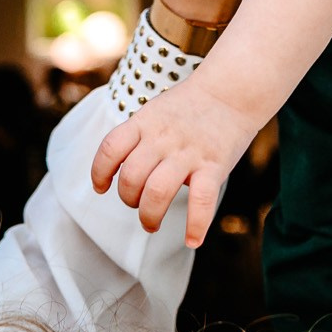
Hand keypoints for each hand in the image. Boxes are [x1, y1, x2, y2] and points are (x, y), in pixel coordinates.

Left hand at [89, 81, 255, 247]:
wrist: (231, 92)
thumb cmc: (189, 108)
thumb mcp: (155, 112)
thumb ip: (138, 138)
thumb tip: (122, 173)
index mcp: (144, 122)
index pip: (110, 148)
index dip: (99, 172)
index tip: (101, 187)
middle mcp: (162, 138)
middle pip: (131, 177)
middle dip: (128, 200)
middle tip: (137, 206)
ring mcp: (188, 152)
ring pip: (157, 192)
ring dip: (149, 215)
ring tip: (151, 223)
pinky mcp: (214, 165)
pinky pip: (202, 200)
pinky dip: (196, 225)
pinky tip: (192, 240)